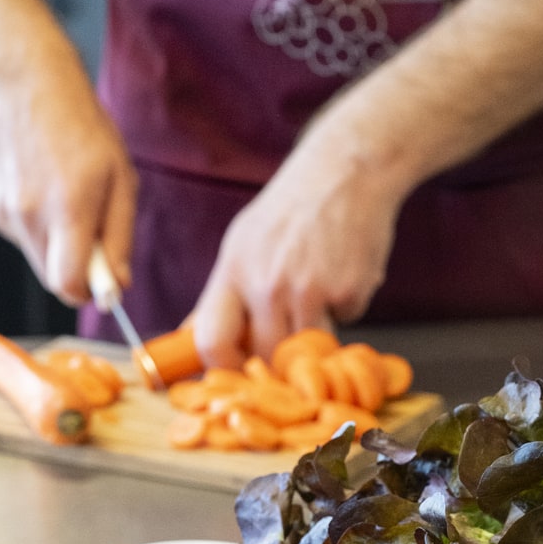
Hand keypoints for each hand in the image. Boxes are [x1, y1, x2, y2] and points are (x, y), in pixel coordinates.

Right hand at [0, 46, 136, 304]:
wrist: (25, 84)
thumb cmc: (82, 127)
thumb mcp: (120, 178)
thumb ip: (119, 236)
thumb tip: (117, 285)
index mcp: (68, 210)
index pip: (67, 285)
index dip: (86, 293)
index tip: (99, 286)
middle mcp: (29, 215)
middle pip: (50, 276)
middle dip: (72, 266)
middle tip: (87, 228)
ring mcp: (2, 210)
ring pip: (33, 253)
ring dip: (51, 240)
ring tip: (59, 194)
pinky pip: (15, 232)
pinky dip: (30, 221)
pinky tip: (35, 183)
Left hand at [192, 110, 405, 364]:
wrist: (346, 171)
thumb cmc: (292, 207)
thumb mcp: (244, 241)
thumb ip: (226, 292)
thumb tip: (195, 336)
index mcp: (234, 270)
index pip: (211, 340)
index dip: (222, 367)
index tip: (236, 372)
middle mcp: (267, 283)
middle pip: (264, 353)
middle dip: (276, 356)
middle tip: (289, 337)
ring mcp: (309, 289)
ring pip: (307, 347)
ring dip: (314, 332)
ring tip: (319, 293)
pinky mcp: (347, 291)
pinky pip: (345, 322)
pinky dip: (346, 307)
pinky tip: (344, 272)